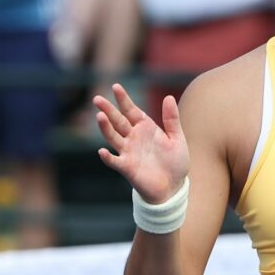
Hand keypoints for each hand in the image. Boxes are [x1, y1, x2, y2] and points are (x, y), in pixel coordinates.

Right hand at [95, 85, 188, 202]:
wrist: (174, 187)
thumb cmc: (175, 162)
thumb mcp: (177, 138)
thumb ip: (172, 119)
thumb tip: (169, 97)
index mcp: (145, 128)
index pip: (131, 110)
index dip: (123, 99)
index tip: (116, 86)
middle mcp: (134, 138)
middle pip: (118, 121)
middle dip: (108, 110)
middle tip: (97, 99)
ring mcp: (129, 152)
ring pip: (114, 137)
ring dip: (106, 128)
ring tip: (99, 116)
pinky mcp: (128, 168)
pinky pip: (115, 161)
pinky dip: (108, 157)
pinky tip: (102, 151)